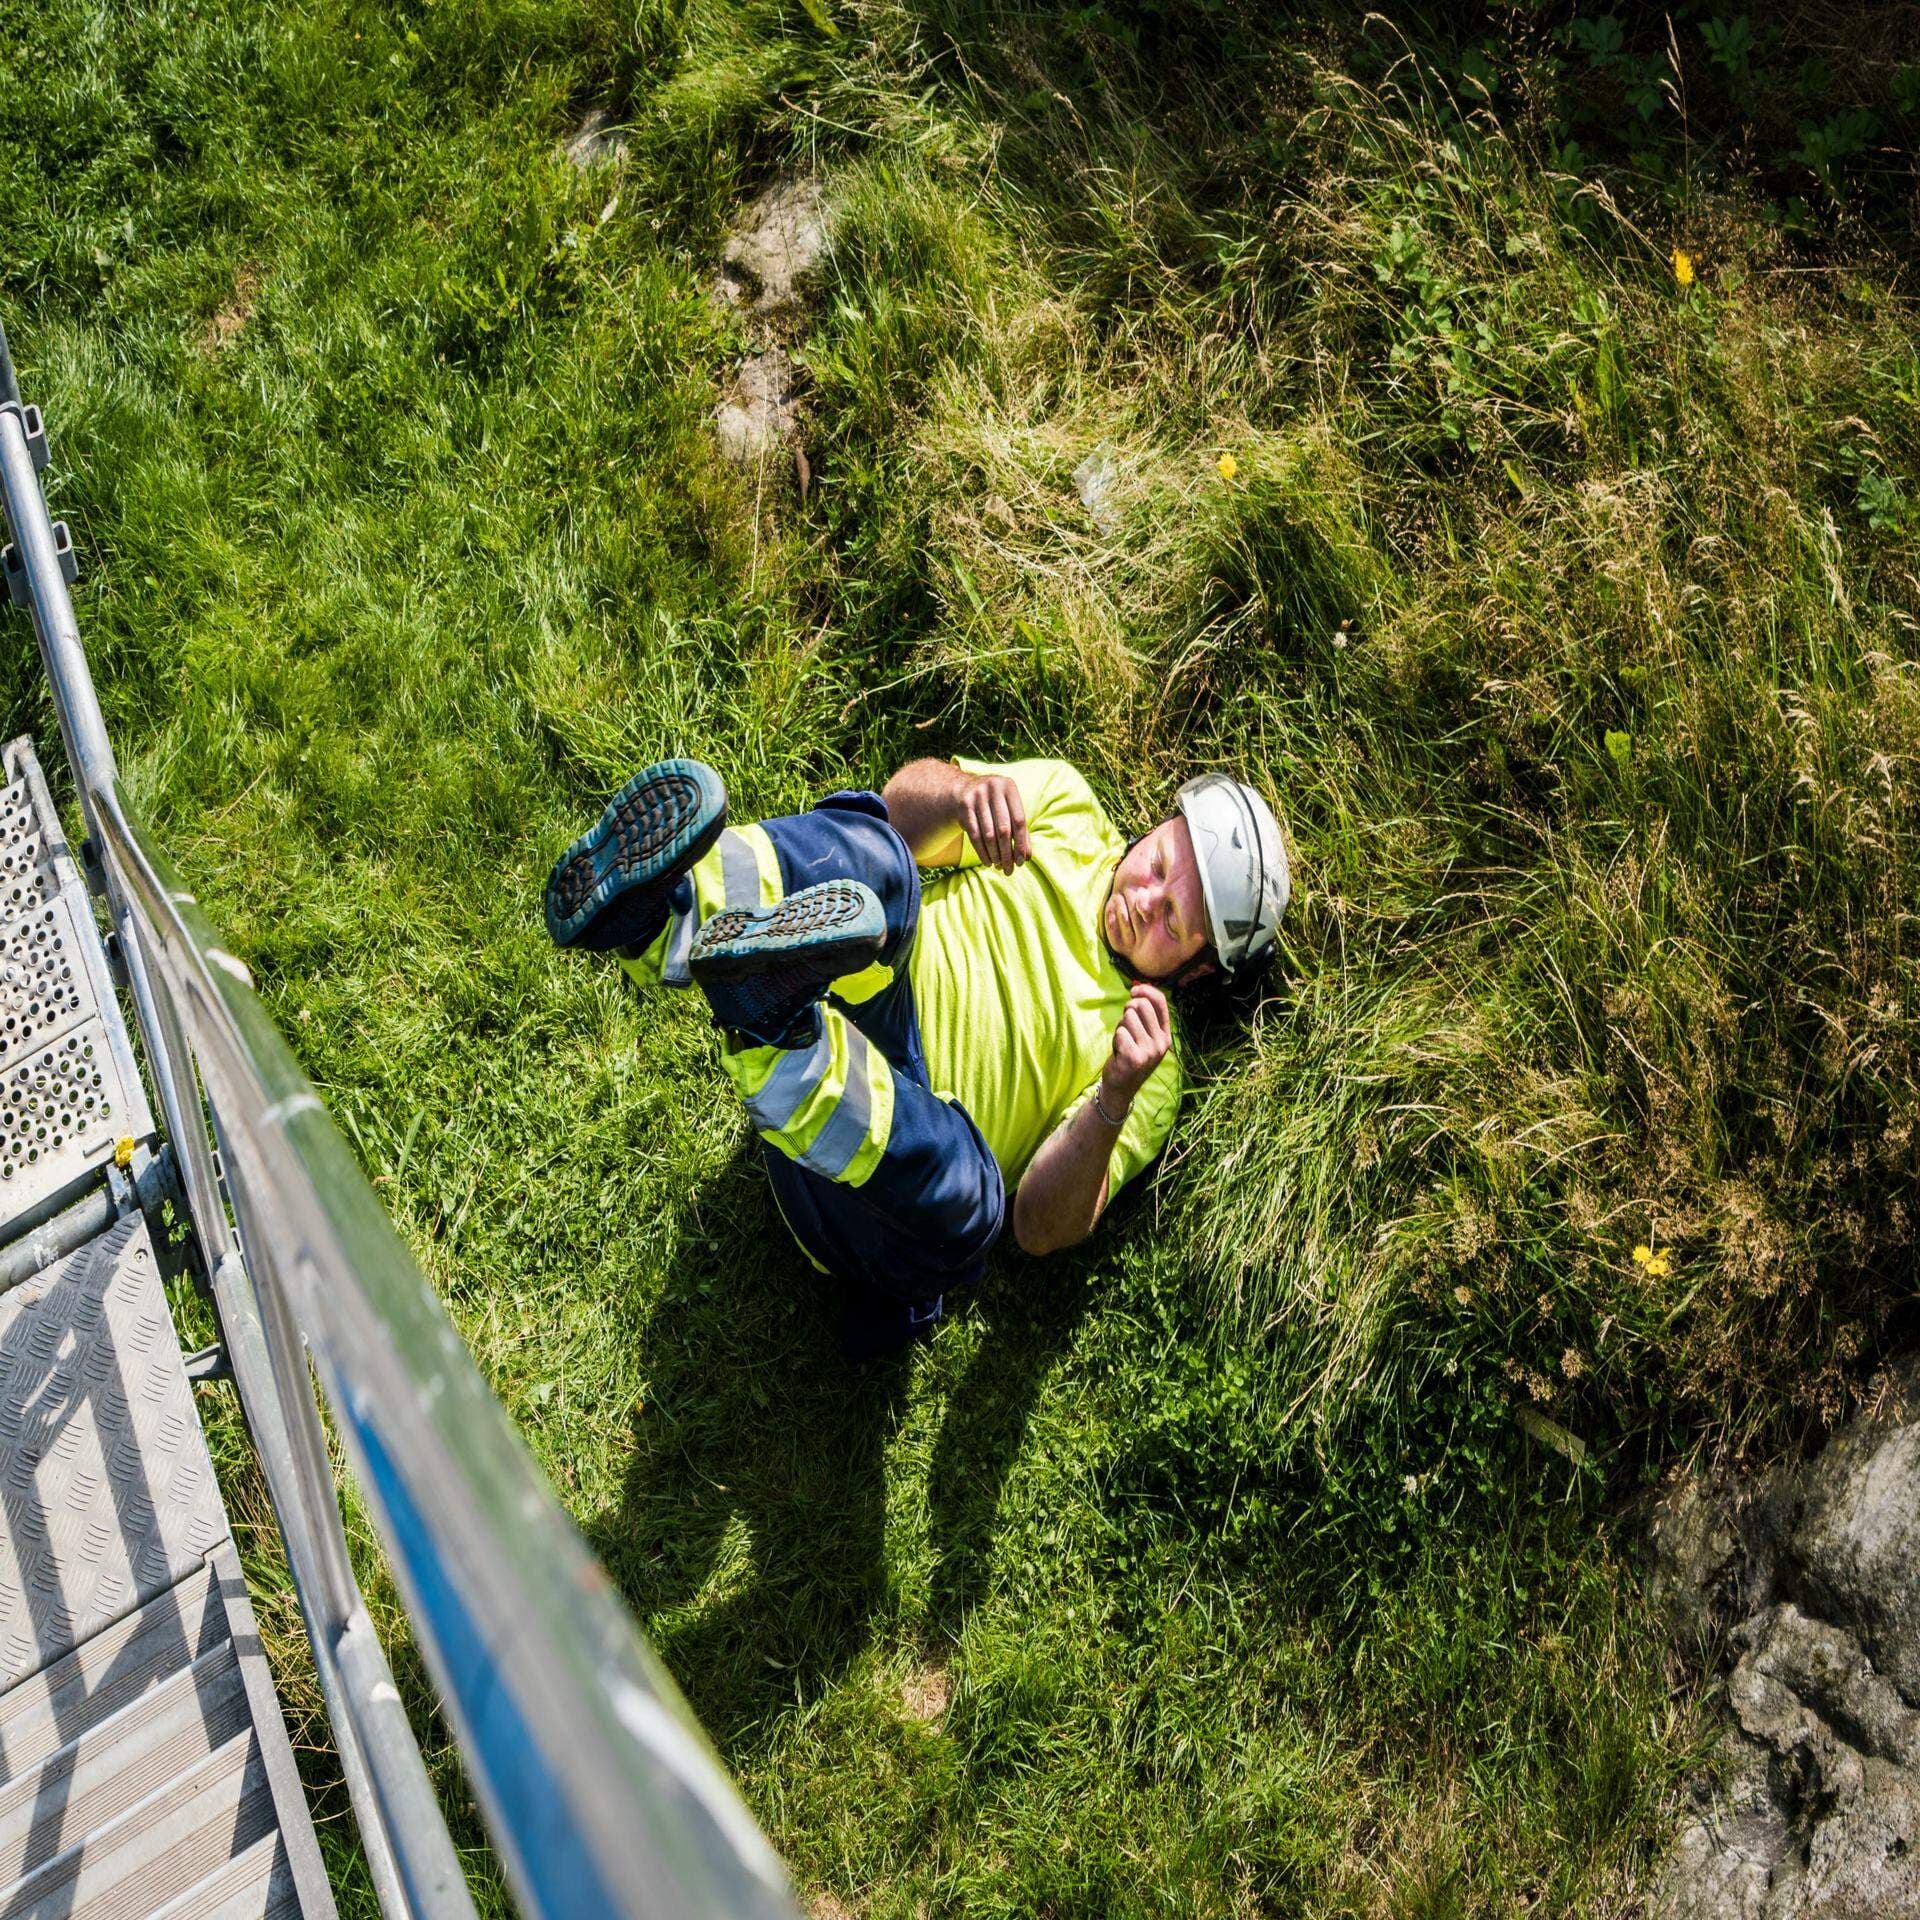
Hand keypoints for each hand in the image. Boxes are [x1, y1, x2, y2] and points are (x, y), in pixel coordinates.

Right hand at [958, 773, 1030, 872]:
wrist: (965, 791)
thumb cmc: (995, 805)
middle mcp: (993, 788)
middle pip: (1003, 829)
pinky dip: (982, 852)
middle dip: (1007, 853)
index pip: (1019, 821)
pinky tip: (988, 862)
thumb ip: (1020, 831)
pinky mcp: (964, 806)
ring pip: (988, 834)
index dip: (1021, 843)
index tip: (1021, 862)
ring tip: (999, 866)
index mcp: (1009, 787)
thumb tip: (1027, 857)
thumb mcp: (1009, 812)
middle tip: (1009, 869)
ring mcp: (977, 796)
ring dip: (995, 854)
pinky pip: (974, 835)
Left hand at [1102, 982, 1170, 1107]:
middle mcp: (1161, 1043)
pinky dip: (1115, 1039)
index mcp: (1166, 1035)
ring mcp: (1149, 1052)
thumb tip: (1138, 987)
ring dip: (1120, 1027)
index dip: (1146, 990)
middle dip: (1128, 1009)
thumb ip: (1144, 1015)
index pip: (1161, 1002)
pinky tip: (1118, 1051)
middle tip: (1125, 1023)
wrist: (1121, 1087)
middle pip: (1141, 1006)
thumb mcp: (1144, 1036)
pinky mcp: (1134, 1058)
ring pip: (1128, 1018)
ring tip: (1123, 1042)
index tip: (1133, 990)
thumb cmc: (1129, 1055)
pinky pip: (1120, 1032)